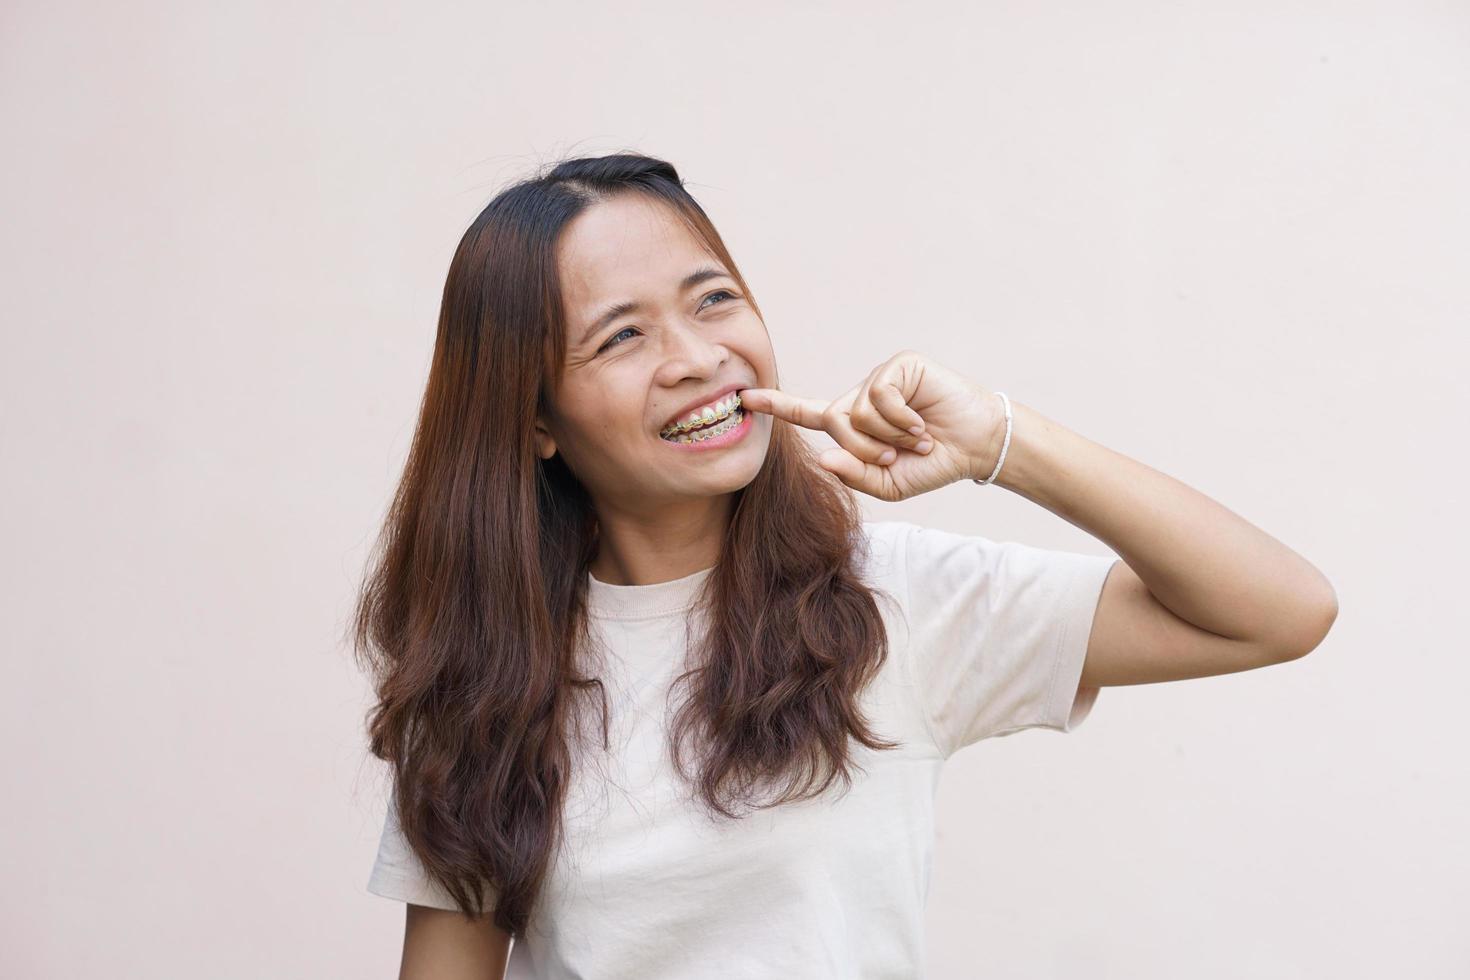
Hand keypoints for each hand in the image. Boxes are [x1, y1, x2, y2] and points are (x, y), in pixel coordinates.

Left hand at [738, 350, 1006, 501]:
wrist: (976, 446)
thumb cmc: (933, 464)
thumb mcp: (889, 484)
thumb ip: (856, 475)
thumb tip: (824, 457)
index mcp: (854, 424)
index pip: (808, 413)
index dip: (777, 406)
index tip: (744, 398)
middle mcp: (862, 397)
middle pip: (835, 421)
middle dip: (865, 449)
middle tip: (897, 456)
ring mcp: (880, 378)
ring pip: (857, 410)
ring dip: (889, 435)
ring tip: (917, 438)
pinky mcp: (900, 366)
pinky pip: (881, 396)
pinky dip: (901, 418)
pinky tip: (922, 422)